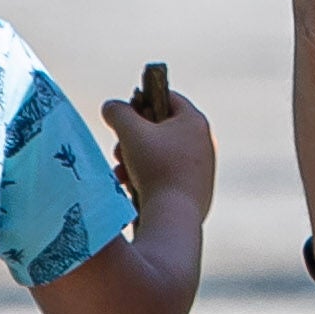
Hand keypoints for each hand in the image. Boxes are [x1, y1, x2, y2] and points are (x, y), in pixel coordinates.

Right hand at [101, 76, 218, 217]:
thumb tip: (111, 107)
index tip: (125, 114)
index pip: (167, 97)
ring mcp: (201, 169)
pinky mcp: (195, 192)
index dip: (142, 100)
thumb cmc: (156, 168)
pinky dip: (146, 178)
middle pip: (161, 129)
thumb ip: (118, 112)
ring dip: (134, 160)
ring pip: (160, 155)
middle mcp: (204, 143)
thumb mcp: (131, 132)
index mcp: (195, 122)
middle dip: (133, 138)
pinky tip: (130, 187)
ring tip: (120, 172)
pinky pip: (166, 176)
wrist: (175, 216)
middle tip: (118, 149)